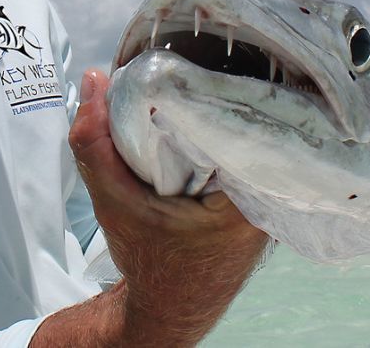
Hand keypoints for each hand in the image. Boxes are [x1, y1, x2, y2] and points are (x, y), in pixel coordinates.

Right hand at [32, 69, 267, 346]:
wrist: (169, 306)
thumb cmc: (147, 259)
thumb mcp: (114, 201)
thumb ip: (96, 143)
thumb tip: (96, 80)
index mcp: (245, 201)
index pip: (248, 127)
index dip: (229, 90)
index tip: (211, 64)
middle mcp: (271, 201)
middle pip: (256, 132)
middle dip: (230, 100)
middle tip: (210, 67)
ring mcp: (272, 205)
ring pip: (257, 145)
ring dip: (233, 121)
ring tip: (215, 87)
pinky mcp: (265, 207)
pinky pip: (255, 161)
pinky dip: (235, 142)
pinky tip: (220, 125)